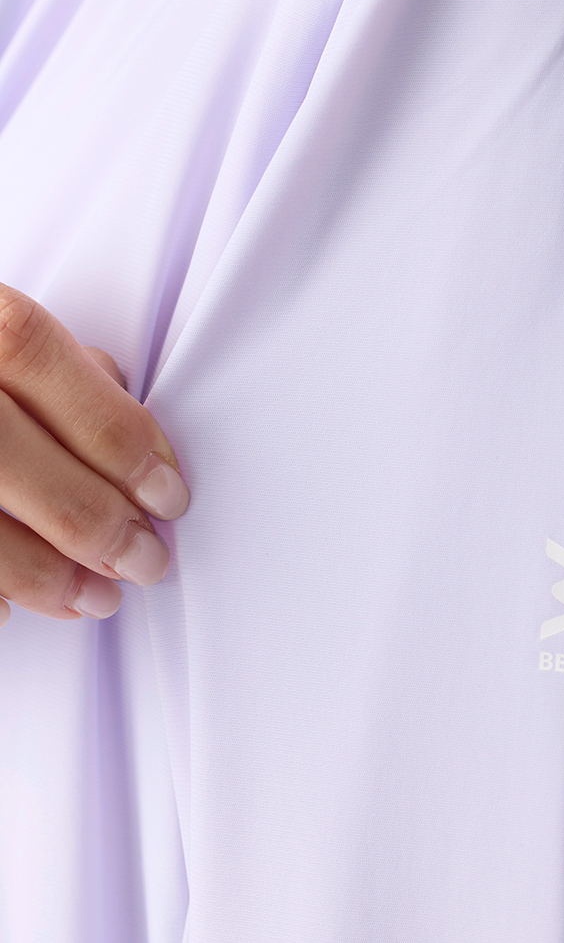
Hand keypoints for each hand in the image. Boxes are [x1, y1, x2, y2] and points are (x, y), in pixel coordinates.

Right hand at [0, 284, 189, 628]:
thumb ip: (62, 368)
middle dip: (100, 523)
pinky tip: (16, 606)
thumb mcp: (5, 338)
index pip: (46, 367)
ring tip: (97, 596)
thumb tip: (134, 422)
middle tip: (144, 559)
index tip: (167, 493)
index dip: (117, 434)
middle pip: (21, 460)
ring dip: (49, 575)